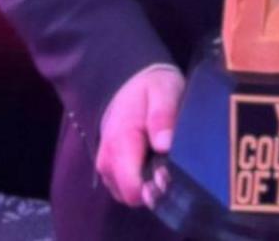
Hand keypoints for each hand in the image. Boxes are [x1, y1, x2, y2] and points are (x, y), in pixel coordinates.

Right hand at [96, 65, 182, 208]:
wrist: (129, 82)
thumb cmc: (150, 88)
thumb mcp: (163, 92)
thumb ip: (163, 117)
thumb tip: (165, 145)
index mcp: (120, 144)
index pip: (133, 189)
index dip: (156, 188)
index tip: (172, 173)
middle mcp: (107, 161)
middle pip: (132, 197)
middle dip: (153, 188)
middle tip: (169, 164)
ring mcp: (106, 166)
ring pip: (128, 195)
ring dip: (147, 184)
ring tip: (161, 159)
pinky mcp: (109, 168)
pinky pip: (124, 187)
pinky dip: (140, 180)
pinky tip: (152, 161)